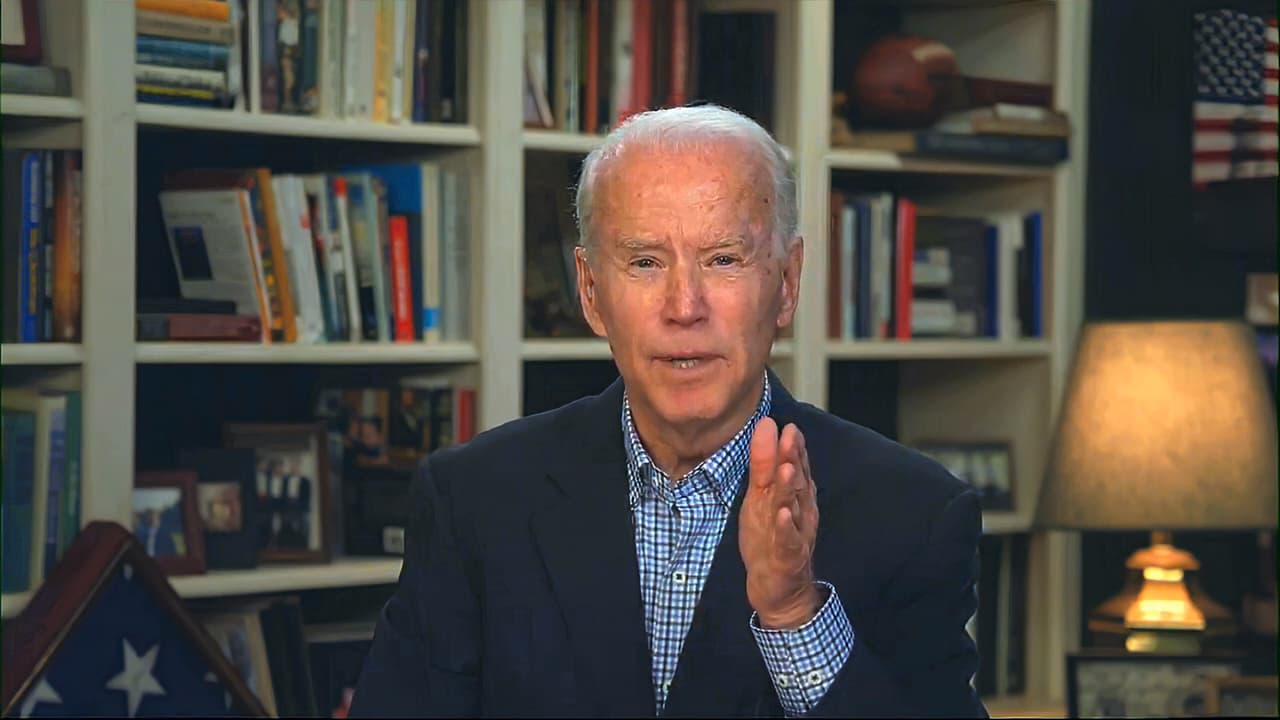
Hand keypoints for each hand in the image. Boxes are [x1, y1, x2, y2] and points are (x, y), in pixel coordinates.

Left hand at [740, 417, 821, 628]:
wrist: (781, 589)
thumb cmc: (771, 538)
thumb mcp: (762, 498)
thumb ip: (765, 464)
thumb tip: (767, 427)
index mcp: (795, 497)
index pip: (796, 467)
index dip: (793, 447)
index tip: (788, 425)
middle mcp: (799, 512)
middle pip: (796, 483)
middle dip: (793, 458)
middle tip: (790, 435)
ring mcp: (795, 534)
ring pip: (794, 508)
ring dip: (791, 488)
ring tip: (787, 468)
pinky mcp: (787, 556)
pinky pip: (788, 540)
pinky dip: (787, 527)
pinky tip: (784, 513)